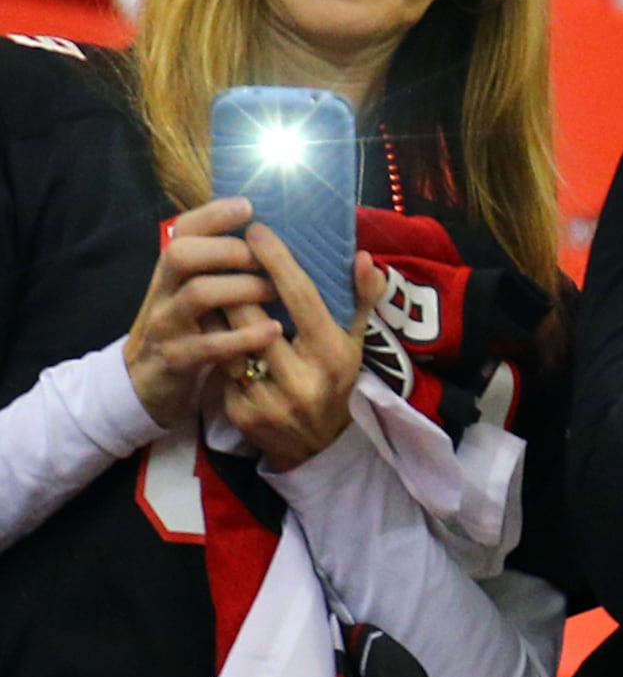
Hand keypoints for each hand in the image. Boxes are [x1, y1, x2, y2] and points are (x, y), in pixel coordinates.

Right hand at [121, 199, 278, 425]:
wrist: (148, 383)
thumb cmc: (190, 330)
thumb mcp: (199, 294)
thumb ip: (221, 267)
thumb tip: (269, 234)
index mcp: (173, 272)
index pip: (182, 230)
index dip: (212, 215)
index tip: (248, 206)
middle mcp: (164, 292)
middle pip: (180, 254)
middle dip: (225, 249)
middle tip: (264, 259)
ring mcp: (166, 325)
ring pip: (196, 294)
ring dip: (240, 288)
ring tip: (273, 291)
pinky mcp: (175, 360)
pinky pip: (206, 345)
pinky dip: (242, 336)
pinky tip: (272, 331)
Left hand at [218, 232, 377, 473]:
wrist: (318, 446)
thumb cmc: (335, 381)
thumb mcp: (355, 342)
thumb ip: (360, 299)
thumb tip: (363, 257)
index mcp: (333, 354)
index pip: (300, 297)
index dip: (276, 261)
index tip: (256, 230)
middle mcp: (303, 378)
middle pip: (253, 315)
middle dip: (234, 280)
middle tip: (220, 251)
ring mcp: (271, 399)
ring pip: (228, 341)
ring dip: (214, 311)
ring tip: (205, 285)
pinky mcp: (243, 414)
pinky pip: (219, 369)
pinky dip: (213, 346)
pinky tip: (207, 331)